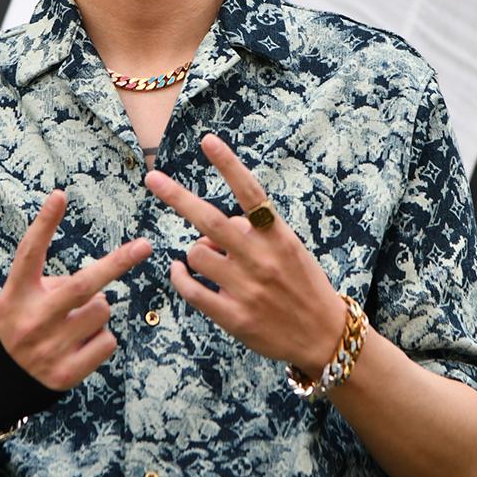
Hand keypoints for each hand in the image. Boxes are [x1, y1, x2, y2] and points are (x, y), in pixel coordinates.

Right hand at [0, 190, 151, 390]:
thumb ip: (49, 281)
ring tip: (75, 322)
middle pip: (83, 285)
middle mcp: (31, 320)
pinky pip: (107, 340)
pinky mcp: (65, 374)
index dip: (44, 223)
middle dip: (117, 262)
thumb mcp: (20, 296)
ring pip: (102, 310)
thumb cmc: (22, 322)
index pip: (29, 253)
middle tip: (144, 245)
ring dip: (98, 309)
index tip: (60, 194)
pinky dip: (102, 337)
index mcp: (16, 295)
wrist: (2, 380)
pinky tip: (80, 345)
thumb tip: (103, 277)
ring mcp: (48, 350)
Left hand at [144, 133, 344, 375]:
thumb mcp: (289, 250)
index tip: (207, 141)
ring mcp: (246, 288)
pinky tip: (179, 272)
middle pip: (210, 221)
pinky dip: (179, 277)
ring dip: (194, 253)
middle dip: (177, 196)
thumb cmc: (303, 285)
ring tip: (211, 261)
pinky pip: (190, 289)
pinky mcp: (233, 316)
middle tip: (152, 177)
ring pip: (196, 254)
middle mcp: (261, 258)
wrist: (323, 336)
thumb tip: (210, 231)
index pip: (250, 192)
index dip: (228, 165)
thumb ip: (254, 233)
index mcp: (278, 236)